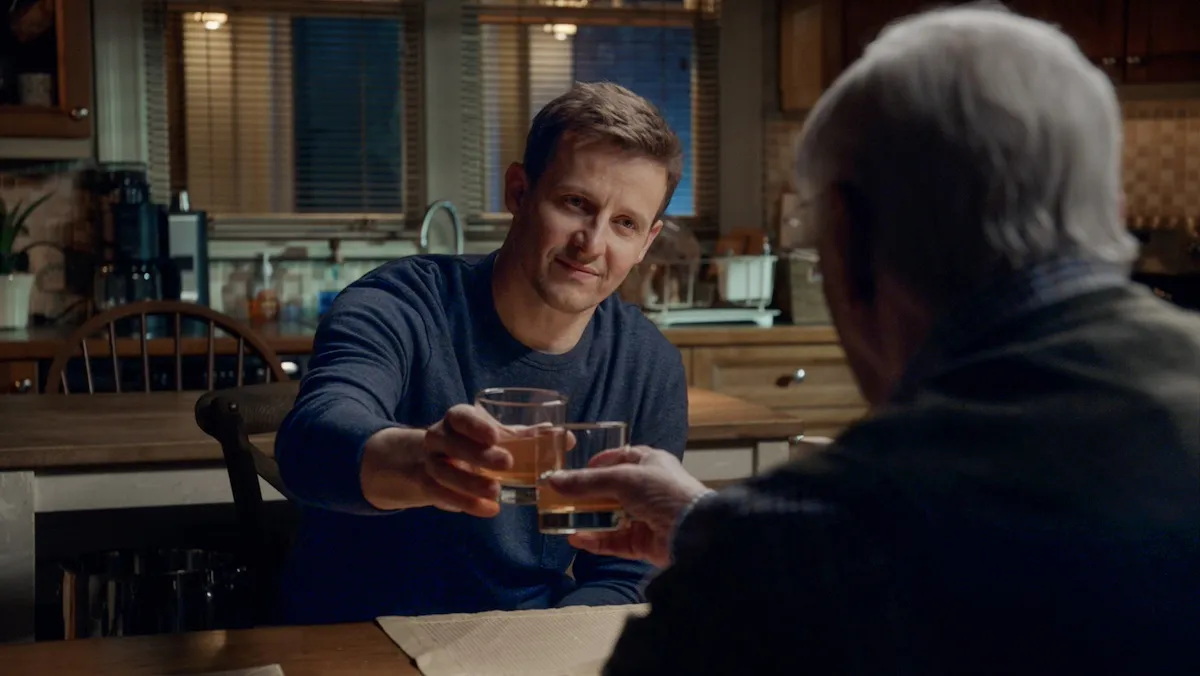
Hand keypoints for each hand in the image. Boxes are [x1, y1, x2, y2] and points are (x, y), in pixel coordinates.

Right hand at [360, 404, 514, 517]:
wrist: (431, 458)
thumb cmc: (472, 442)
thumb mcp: (492, 434)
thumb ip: (523, 435)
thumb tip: (561, 434)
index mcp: (456, 419)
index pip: (460, 417)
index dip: (475, 425)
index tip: (495, 435)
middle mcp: (438, 437)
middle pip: (452, 444)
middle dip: (478, 455)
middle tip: (507, 463)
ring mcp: (430, 461)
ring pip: (444, 472)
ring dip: (470, 483)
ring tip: (497, 492)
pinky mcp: (428, 485)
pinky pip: (443, 494)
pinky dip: (467, 504)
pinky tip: (490, 509)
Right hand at [546, 446, 711, 567]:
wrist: (692, 531)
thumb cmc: (660, 491)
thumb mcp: (621, 478)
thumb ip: (587, 482)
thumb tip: (552, 480)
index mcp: (651, 463)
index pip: (622, 457)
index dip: (600, 462)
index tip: (577, 470)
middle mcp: (649, 489)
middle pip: (612, 490)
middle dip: (587, 496)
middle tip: (562, 499)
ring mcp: (646, 517)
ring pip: (611, 517)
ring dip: (588, 520)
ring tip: (562, 521)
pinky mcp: (644, 543)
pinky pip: (615, 541)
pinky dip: (597, 540)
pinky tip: (576, 539)